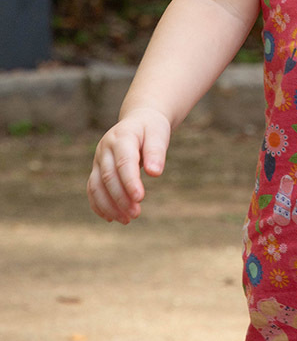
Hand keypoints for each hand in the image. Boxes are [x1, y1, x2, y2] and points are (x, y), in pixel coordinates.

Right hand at [87, 107, 171, 223]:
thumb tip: (155, 173)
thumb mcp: (159, 134)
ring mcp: (98, 159)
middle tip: (137, 214)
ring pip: (96, 186)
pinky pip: (92, 189)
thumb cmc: (151, 128)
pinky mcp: (96, 169)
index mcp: (122, 136)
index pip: (124, 162)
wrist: (139, 120)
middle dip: (121, 198)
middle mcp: (106, 147)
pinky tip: (112, 218)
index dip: (130, 182)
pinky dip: (99, 205)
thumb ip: (156, 152)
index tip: (140, 198)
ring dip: (109, 206)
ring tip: (127, 219)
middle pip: (108, 177)